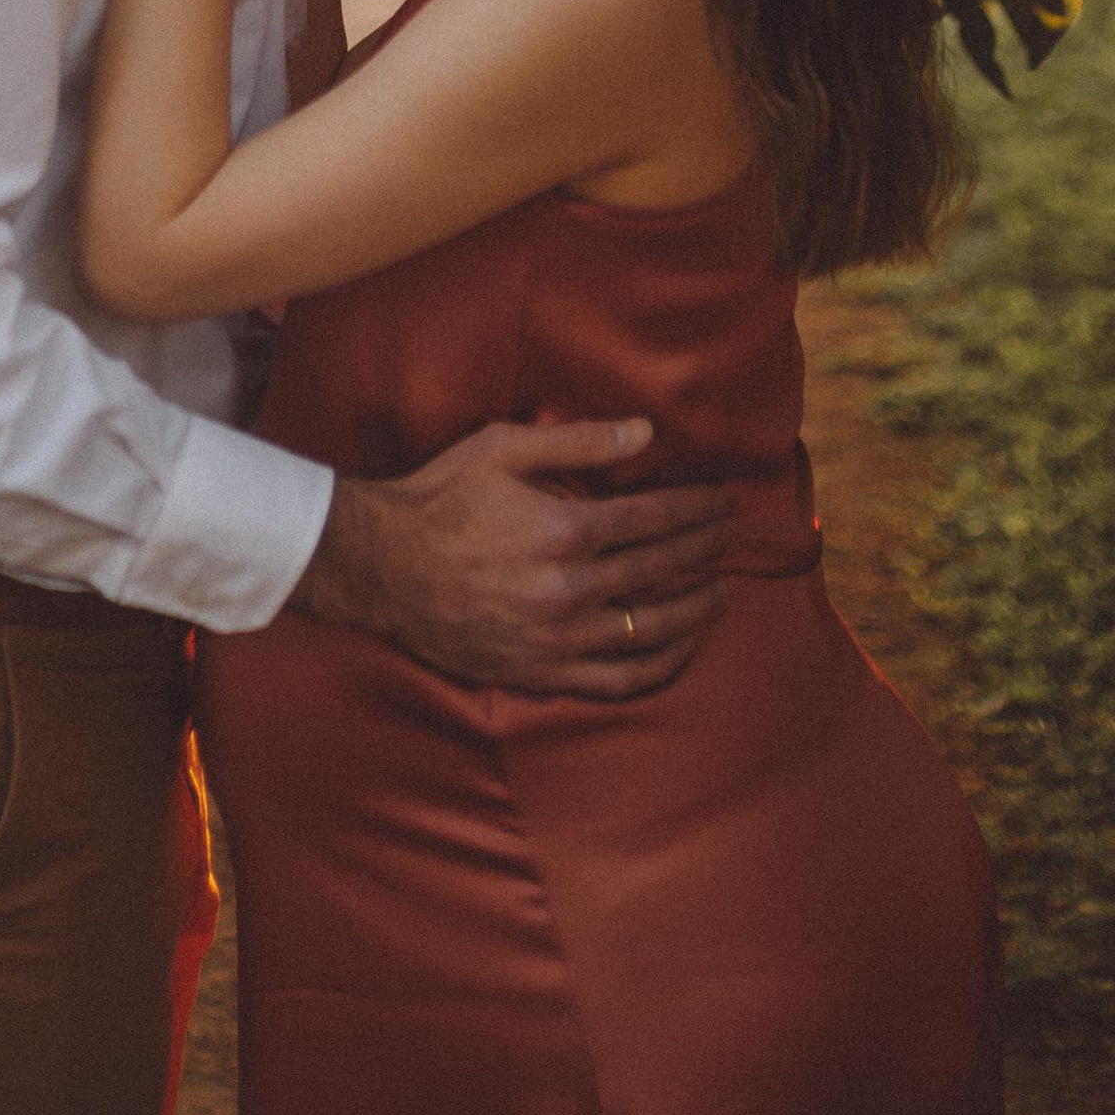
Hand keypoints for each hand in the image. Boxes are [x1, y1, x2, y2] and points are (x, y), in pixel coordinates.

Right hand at [288, 418, 734, 698]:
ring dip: (695, 612)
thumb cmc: (441, 497)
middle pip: (660, 570)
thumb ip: (579, 442)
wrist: (382, 566)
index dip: (695, 509)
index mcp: (563, 529)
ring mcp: (557, 639)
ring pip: (650, 632)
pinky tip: (678, 650)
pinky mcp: (541, 673)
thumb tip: (644, 433)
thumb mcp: (502, 448)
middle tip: (731, 536)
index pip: (654, 519)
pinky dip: (657, 668)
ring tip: (720, 595)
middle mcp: (569, 589)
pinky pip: (617, 681)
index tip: (722, 502)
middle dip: (704, 550)